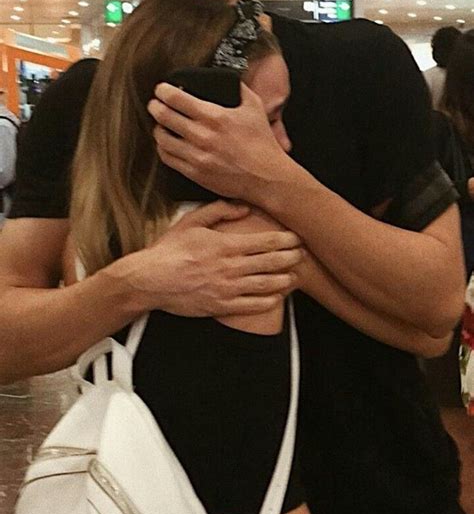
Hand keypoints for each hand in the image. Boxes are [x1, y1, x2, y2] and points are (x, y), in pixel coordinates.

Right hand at [120, 200, 302, 316]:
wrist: (149, 280)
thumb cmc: (169, 250)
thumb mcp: (191, 221)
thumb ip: (218, 211)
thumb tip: (243, 207)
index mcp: (225, 245)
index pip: (264, 241)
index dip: (285, 240)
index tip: (297, 237)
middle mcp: (230, 267)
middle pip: (270, 262)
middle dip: (291, 258)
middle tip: (303, 254)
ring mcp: (227, 288)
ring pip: (265, 285)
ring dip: (284, 279)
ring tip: (295, 275)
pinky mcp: (221, 306)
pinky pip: (251, 305)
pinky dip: (268, 301)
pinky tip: (277, 297)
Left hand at [147, 81, 290, 202]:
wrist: (266, 177)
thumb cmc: (262, 142)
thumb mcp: (254, 107)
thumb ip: (239, 88)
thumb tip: (227, 77)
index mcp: (214, 116)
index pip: (176, 98)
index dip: (163, 91)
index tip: (161, 89)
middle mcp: (202, 136)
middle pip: (163, 116)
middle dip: (155, 106)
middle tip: (155, 103)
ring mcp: (196, 156)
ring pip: (162, 138)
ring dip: (158, 128)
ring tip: (161, 124)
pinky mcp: (194, 173)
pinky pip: (168, 158)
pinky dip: (163, 148)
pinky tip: (167, 143)